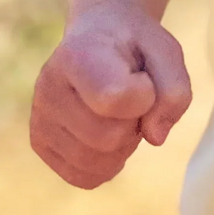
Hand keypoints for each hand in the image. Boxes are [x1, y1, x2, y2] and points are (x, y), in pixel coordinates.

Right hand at [30, 1, 191, 188]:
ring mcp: (39, 118)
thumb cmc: (135, 45)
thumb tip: (155, 137)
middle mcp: (49, 87)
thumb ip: (174, 90)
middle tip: (132, 96)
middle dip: (135, 122)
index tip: (142, 75)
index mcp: (78, 54)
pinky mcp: (39, 143)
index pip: (115, 99)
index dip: (145, 95)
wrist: (98, 36)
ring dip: (123, 144)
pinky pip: (86, 177)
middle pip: (108, 138)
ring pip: (96, 163)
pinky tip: (106, 130)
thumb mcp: (166, 51)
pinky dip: (108, 163)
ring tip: (118, 112)